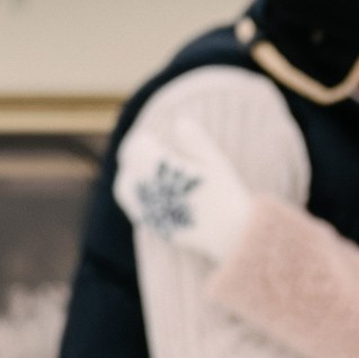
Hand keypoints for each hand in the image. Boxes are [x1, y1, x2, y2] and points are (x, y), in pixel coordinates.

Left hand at [113, 121, 255, 264]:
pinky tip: (152, 195)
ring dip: (132, 176)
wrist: (233, 235)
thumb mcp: (213, 159)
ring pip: (125, 187)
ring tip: (147, 172)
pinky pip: (136, 209)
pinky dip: (138, 198)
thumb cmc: (226, 194)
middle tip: (150, 151)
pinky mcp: (156, 227)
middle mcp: (147, 188)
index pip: (137, 144)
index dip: (146, 138)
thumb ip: (193, 139)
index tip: (156, 137)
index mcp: (156, 166)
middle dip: (136, 155)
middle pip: (128, 164)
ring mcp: (149, 210)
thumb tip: (179, 121)